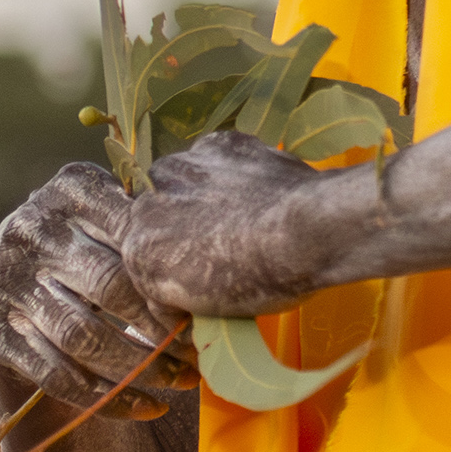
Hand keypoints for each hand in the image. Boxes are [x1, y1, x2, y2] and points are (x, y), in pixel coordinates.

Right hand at [0, 164, 193, 417]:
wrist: (6, 266)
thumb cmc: (86, 238)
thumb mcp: (110, 210)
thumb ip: (148, 220)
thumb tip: (214, 255)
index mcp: (71, 190)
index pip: (131, 234)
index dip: (170, 276)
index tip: (205, 306)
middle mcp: (32, 229)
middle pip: (108, 287)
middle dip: (160, 327)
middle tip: (199, 352)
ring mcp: (6, 280)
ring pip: (83, 337)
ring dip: (139, 368)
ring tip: (179, 381)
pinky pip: (57, 376)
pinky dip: (107, 399)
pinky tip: (147, 407)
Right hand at [120, 130, 341, 317]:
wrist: (311, 231)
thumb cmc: (261, 282)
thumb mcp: (207, 309)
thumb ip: (176, 295)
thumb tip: (177, 298)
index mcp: (139, 247)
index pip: (142, 262)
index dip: (168, 272)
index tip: (197, 281)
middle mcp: (149, 199)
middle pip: (157, 218)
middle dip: (181, 231)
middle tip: (223, 248)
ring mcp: (183, 165)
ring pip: (183, 185)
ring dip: (202, 199)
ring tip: (245, 218)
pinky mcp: (218, 142)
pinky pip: (215, 163)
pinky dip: (230, 176)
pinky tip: (259, 194)